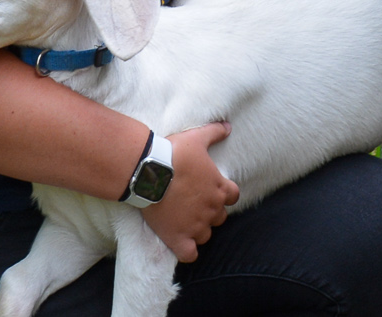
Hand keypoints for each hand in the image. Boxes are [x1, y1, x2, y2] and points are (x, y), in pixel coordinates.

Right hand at [141, 123, 238, 262]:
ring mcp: (196, 226)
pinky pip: (190, 254)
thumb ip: (215, 132)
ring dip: (198, 230)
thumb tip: (229, 126)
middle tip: (193, 203)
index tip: (211, 190)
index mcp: (219, 188)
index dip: (223, 194)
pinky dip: (187, 250)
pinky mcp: (179, 239)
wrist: (148, 171)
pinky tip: (180, 241)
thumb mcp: (196, 138)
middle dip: (210, 212)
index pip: (233, 197)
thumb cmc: (173, 153)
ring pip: (206, 235)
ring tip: (184, 221)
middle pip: (220, 217)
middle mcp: (212, 209)